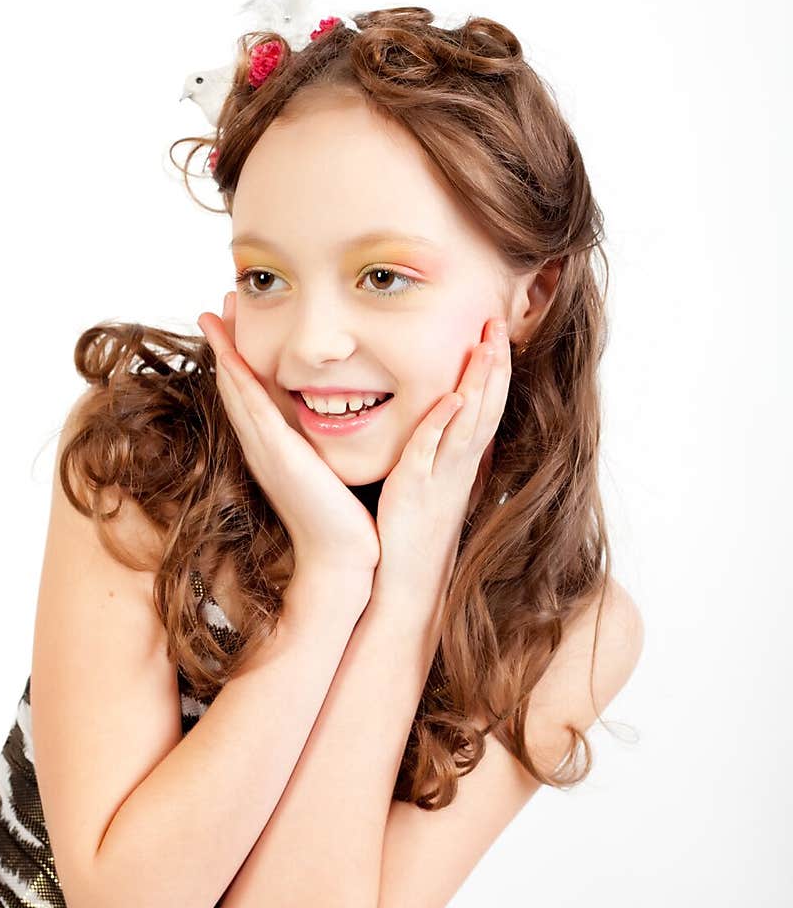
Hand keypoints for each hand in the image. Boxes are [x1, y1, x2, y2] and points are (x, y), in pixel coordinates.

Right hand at [198, 293, 380, 576]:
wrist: (340, 558)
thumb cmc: (342, 519)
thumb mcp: (329, 470)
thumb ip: (326, 444)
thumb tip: (341, 418)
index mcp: (274, 447)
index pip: (250, 393)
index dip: (238, 357)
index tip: (235, 322)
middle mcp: (262, 446)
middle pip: (235, 384)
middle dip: (225, 343)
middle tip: (215, 304)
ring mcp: (265, 451)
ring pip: (237, 391)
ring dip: (224, 350)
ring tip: (215, 314)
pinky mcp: (278, 456)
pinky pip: (253, 410)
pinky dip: (239, 381)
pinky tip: (230, 355)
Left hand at [375, 316, 511, 597]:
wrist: (409, 586)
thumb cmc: (416, 537)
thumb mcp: (436, 489)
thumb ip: (443, 457)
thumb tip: (449, 428)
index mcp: (463, 463)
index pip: (486, 407)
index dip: (494, 370)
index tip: (497, 333)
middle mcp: (459, 466)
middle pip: (486, 406)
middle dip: (494, 363)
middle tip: (498, 321)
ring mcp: (441, 478)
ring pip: (467, 423)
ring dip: (478, 383)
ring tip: (487, 346)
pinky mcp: (414, 490)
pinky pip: (430, 452)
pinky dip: (441, 424)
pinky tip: (450, 398)